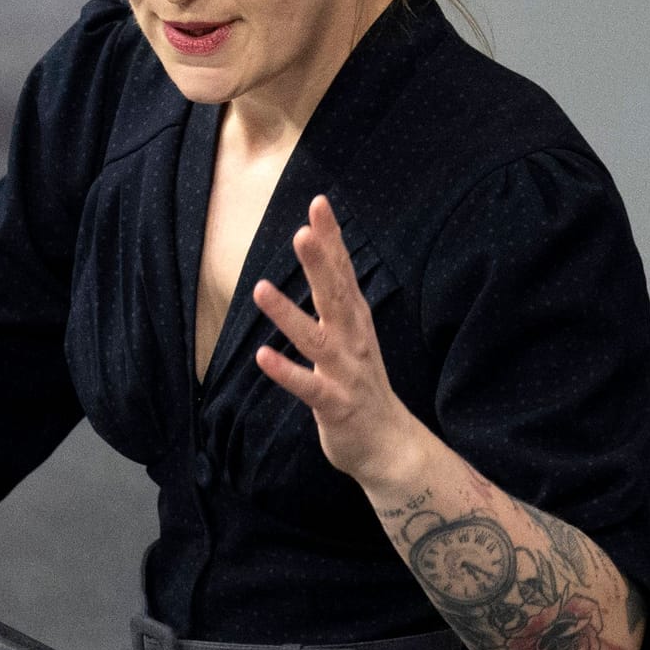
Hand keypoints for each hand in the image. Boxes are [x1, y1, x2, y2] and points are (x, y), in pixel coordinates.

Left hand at [252, 195, 424, 486]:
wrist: (390, 446)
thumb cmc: (361, 385)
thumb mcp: (352, 335)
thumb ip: (337, 299)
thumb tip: (325, 256)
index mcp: (355, 321)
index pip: (343, 272)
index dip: (332, 239)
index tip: (319, 203)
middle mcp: (353, 341)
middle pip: (335, 295)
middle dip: (320, 263)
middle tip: (303, 230)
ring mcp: (346, 373)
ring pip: (316, 339)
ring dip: (288, 315)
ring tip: (260, 289)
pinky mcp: (335, 405)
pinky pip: (307, 387)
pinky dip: (286, 372)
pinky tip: (261, 357)